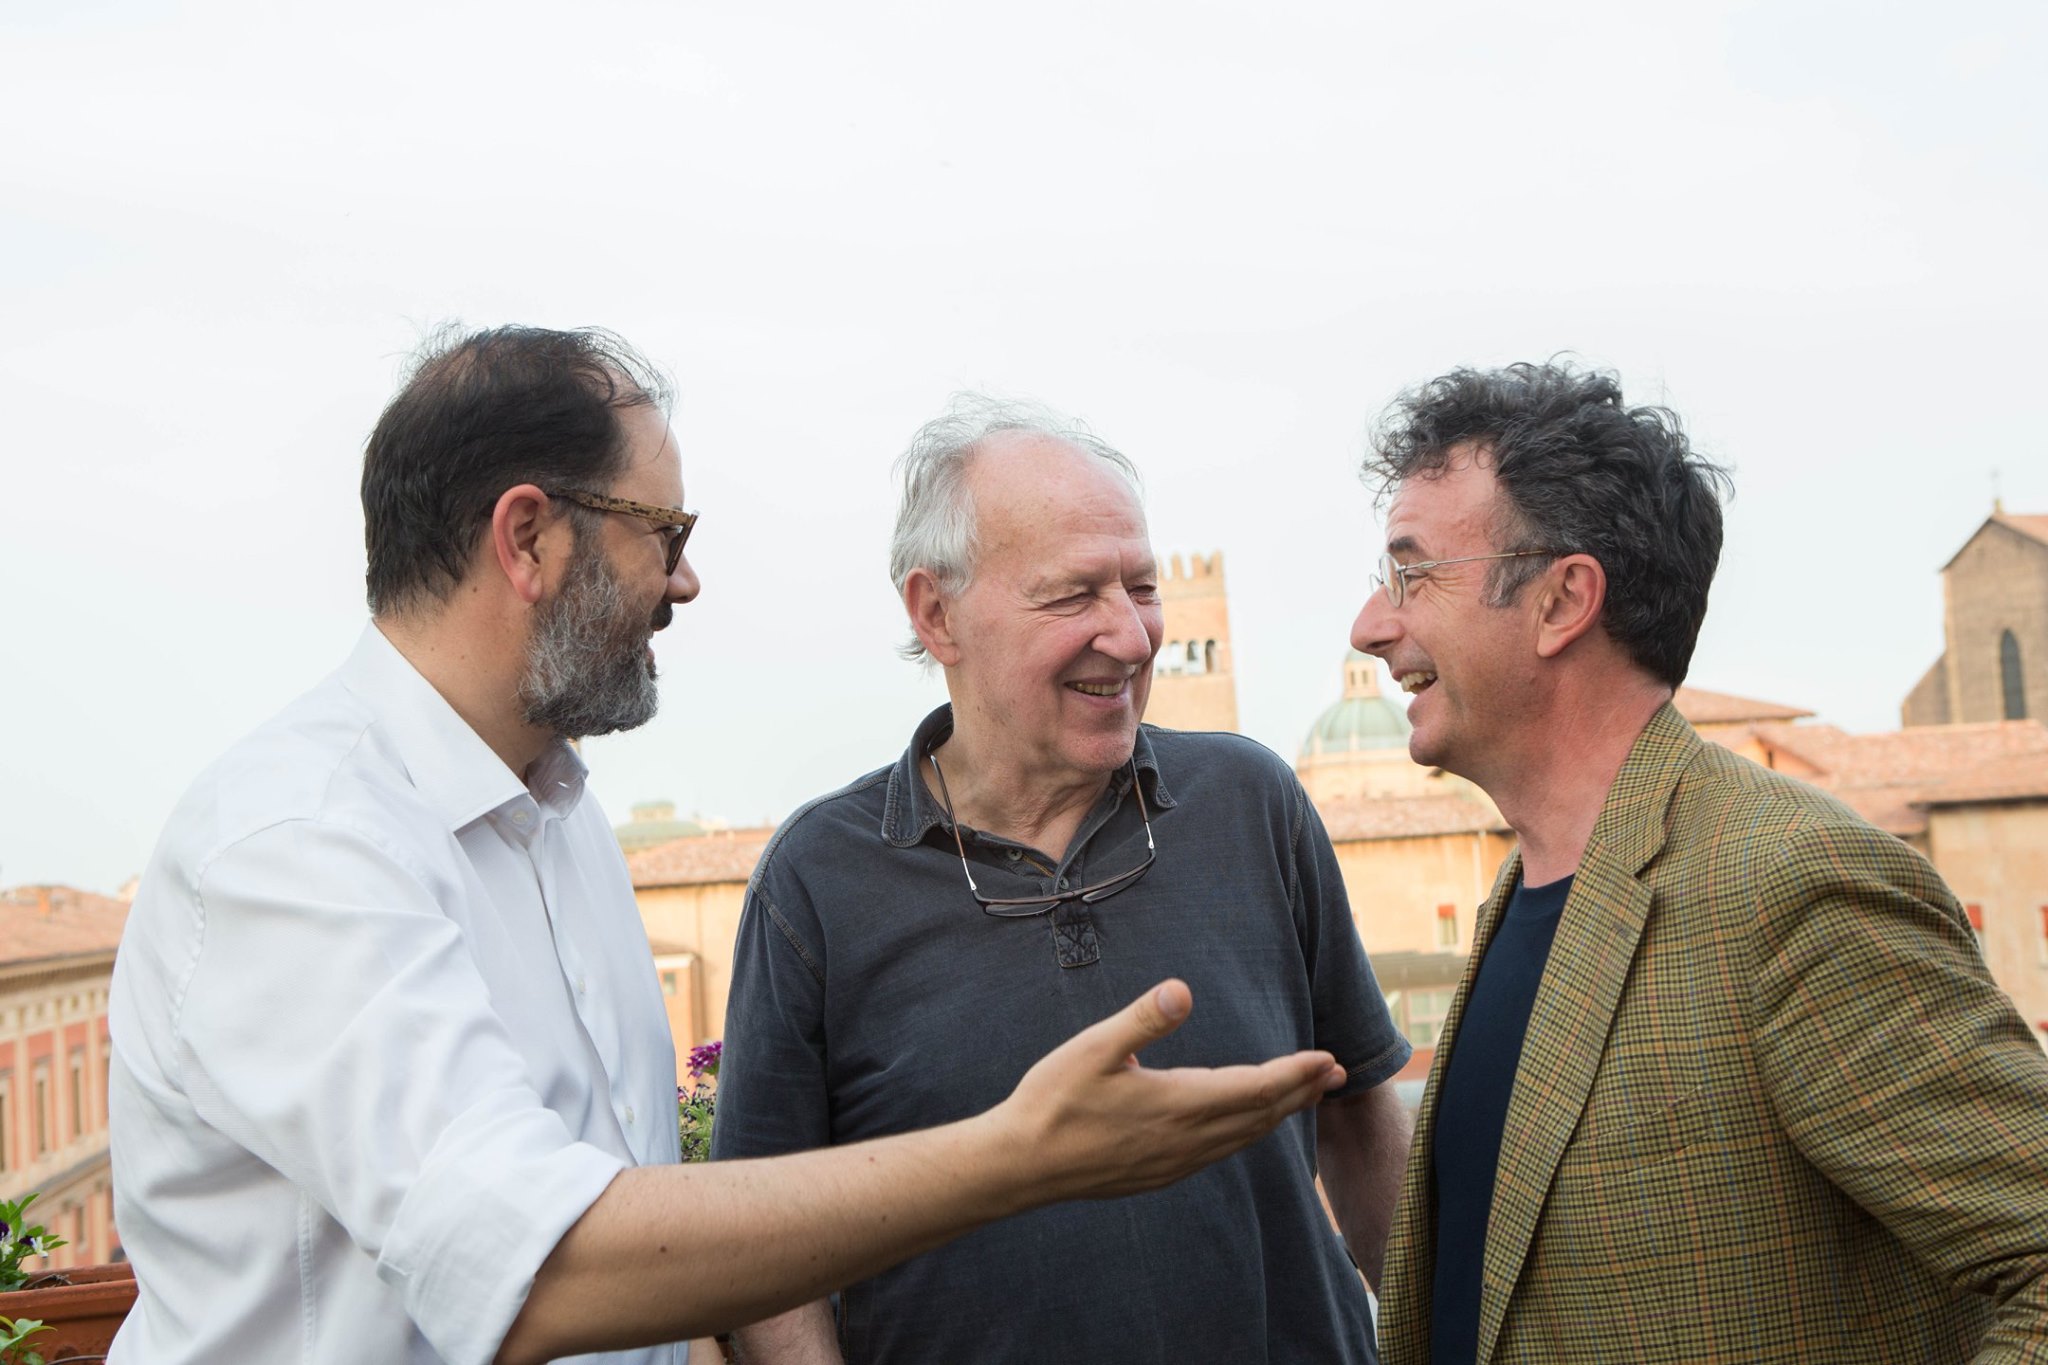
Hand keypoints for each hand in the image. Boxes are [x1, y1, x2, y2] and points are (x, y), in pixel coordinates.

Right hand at [991, 978, 1344, 1204]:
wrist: (1022, 1165)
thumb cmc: (1053, 1100)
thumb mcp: (1093, 1048)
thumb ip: (1143, 1020)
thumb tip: (1182, 990)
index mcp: (1177, 1104)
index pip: (1255, 1089)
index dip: (1295, 1073)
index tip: (1327, 1057)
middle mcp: (1186, 1139)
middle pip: (1260, 1117)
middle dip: (1301, 1092)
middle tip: (1335, 1073)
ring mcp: (1174, 1162)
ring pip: (1242, 1139)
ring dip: (1277, 1114)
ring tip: (1303, 1096)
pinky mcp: (1160, 1174)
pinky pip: (1219, 1153)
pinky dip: (1246, 1134)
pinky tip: (1244, 1126)